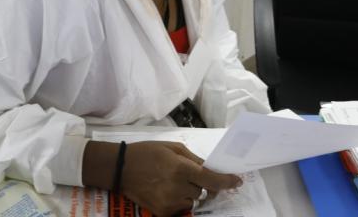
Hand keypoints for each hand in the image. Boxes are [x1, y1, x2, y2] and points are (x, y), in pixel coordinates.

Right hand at [120, 141, 240, 215]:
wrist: (120, 168)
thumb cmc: (147, 153)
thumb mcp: (172, 148)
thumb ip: (194, 159)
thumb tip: (211, 169)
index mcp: (181, 169)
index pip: (212, 179)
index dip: (227, 181)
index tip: (237, 181)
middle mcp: (178, 188)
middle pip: (204, 190)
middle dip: (202, 183)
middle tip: (187, 174)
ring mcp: (170, 202)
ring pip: (193, 200)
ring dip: (190, 192)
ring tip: (172, 181)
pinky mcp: (163, 212)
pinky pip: (181, 207)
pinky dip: (179, 199)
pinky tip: (166, 189)